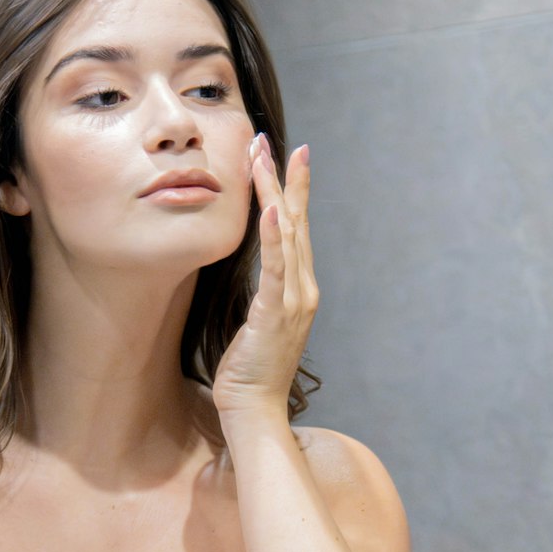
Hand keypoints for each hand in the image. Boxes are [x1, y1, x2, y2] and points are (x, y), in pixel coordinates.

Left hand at [212, 135, 317, 420]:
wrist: (255, 410)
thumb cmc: (248, 371)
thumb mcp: (256, 321)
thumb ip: (260, 292)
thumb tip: (251, 267)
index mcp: (300, 290)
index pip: (296, 230)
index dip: (291, 191)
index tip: (283, 157)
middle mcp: (304, 290)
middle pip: (297, 223)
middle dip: (285, 179)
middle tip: (273, 141)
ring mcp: (294, 301)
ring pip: (287, 235)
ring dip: (274, 192)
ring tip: (263, 158)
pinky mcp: (275, 314)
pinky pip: (276, 268)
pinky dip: (275, 237)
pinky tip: (273, 208)